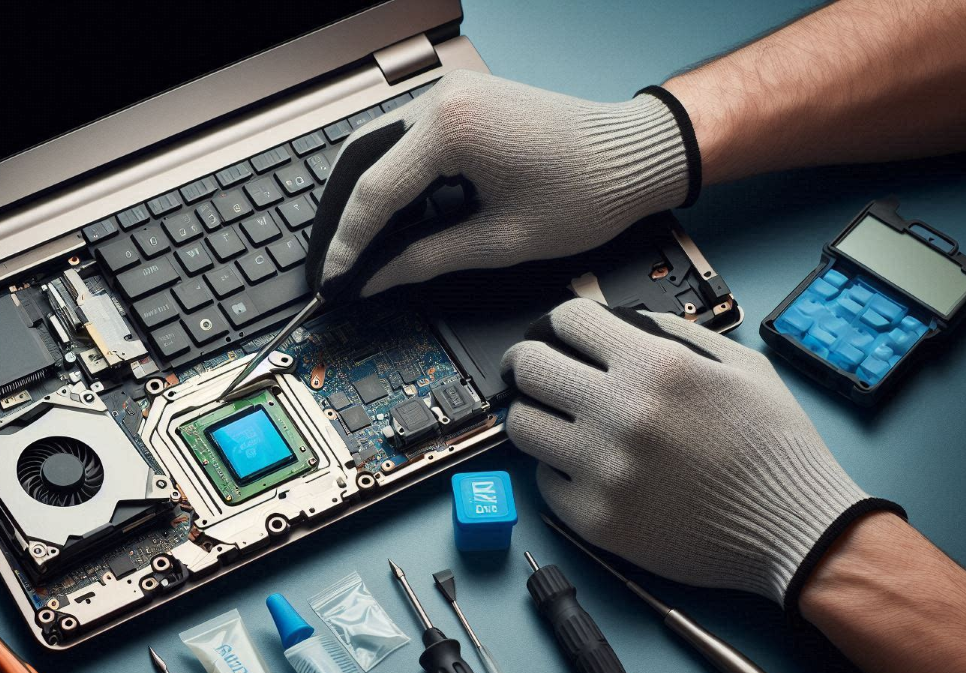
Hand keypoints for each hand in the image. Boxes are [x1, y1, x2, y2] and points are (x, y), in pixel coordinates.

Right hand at [306, 70, 696, 299]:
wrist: (634, 154)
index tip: (334, 283)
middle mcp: (441, 99)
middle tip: (331, 269)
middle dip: (341, 220)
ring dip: (361, 198)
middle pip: (360, 163)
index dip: (348, 246)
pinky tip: (387, 219)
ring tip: (353, 249)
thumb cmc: (586, 191)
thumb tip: (376, 280)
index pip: (374, 193)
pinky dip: (388, 180)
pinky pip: (403, 141)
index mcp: (451, 128)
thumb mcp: (500, 242)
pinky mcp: (459, 102)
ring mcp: (448, 95)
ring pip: (376, 149)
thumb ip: (426, 260)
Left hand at [501, 299, 902, 606]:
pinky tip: (586, 468)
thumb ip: (674, 334)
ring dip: (534, 415)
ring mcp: (602, 470)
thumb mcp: (741, 366)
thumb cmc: (775, 447)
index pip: (568, 321)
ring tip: (553, 418)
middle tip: (530, 370)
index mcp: (656, 368)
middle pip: (529, 368)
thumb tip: (618, 321)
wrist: (795, 529)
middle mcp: (620, 414)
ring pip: (523, 426)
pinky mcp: (594, 519)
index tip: (556, 333)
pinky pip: (545, 483)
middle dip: (526, 362)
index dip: (559, 321)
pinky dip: (559, 471)